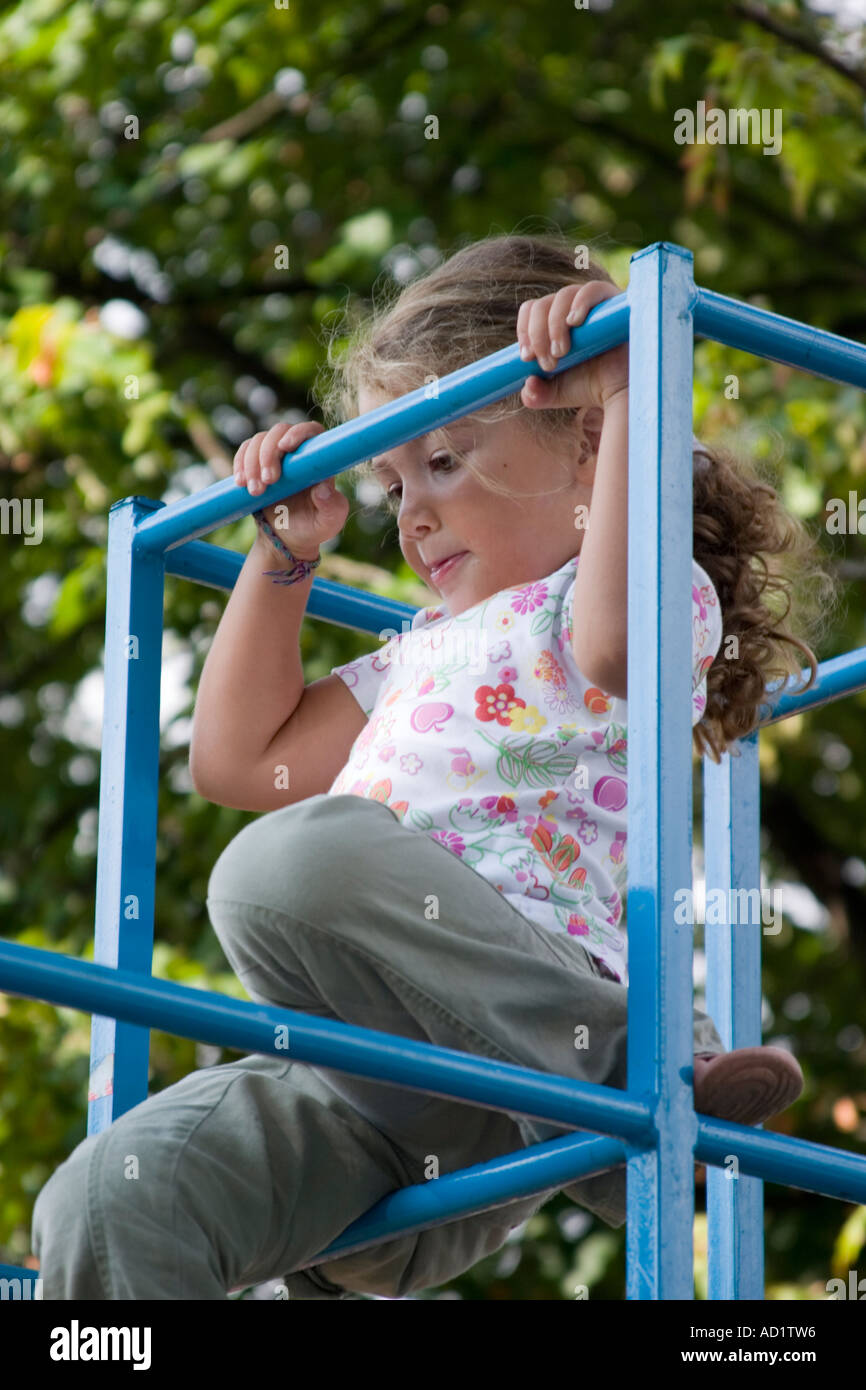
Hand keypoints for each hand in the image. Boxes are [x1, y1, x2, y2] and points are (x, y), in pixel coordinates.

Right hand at [233, 420, 348, 560]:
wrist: (287, 539)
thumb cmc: (314, 528)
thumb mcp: (329, 522)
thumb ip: (332, 506)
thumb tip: (323, 488)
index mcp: (318, 460)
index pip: (311, 432)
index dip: (298, 433)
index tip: (285, 447)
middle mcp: (296, 452)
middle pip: (279, 431)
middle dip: (269, 453)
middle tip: (268, 481)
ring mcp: (275, 455)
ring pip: (259, 440)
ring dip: (252, 463)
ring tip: (255, 492)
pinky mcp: (256, 463)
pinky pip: (244, 451)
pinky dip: (239, 464)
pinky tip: (240, 483)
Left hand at [516, 280, 628, 412]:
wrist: (624, 393)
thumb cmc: (593, 387)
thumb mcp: (556, 393)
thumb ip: (536, 394)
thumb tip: (528, 385)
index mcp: (556, 321)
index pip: (532, 308)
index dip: (524, 329)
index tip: (526, 357)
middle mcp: (573, 308)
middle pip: (543, 303)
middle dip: (538, 334)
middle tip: (547, 363)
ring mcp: (594, 302)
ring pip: (563, 295)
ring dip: (554, 326)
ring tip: (561, 353)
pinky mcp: (614, 302)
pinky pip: (592, 289)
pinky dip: (579, 303)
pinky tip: (574, 322)